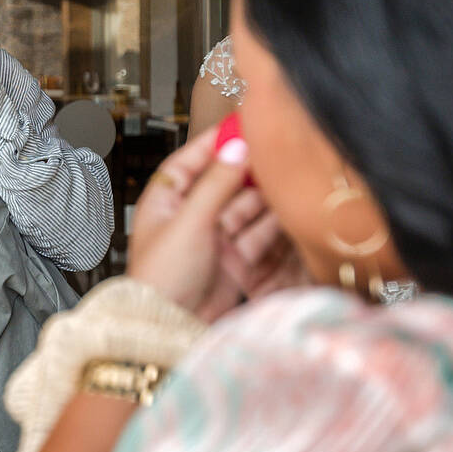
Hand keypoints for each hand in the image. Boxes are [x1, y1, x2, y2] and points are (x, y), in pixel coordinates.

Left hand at [128, 128, 307, 321]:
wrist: (171, 327)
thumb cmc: (163, 276)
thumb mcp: (190, 221)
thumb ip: (216, 183)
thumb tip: (236, 147)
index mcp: (165, 201)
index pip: (189, 161)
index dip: (214, 143)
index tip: (240, 124)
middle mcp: (190, 216)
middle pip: (223, 183)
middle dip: (247, 170)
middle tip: (275, 151)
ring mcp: (213, 238)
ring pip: (244, 208)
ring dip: (264, 196)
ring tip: (287, 178)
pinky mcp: (234, 260)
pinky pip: (257, 234)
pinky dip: (272, 224)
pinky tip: (289, 210)